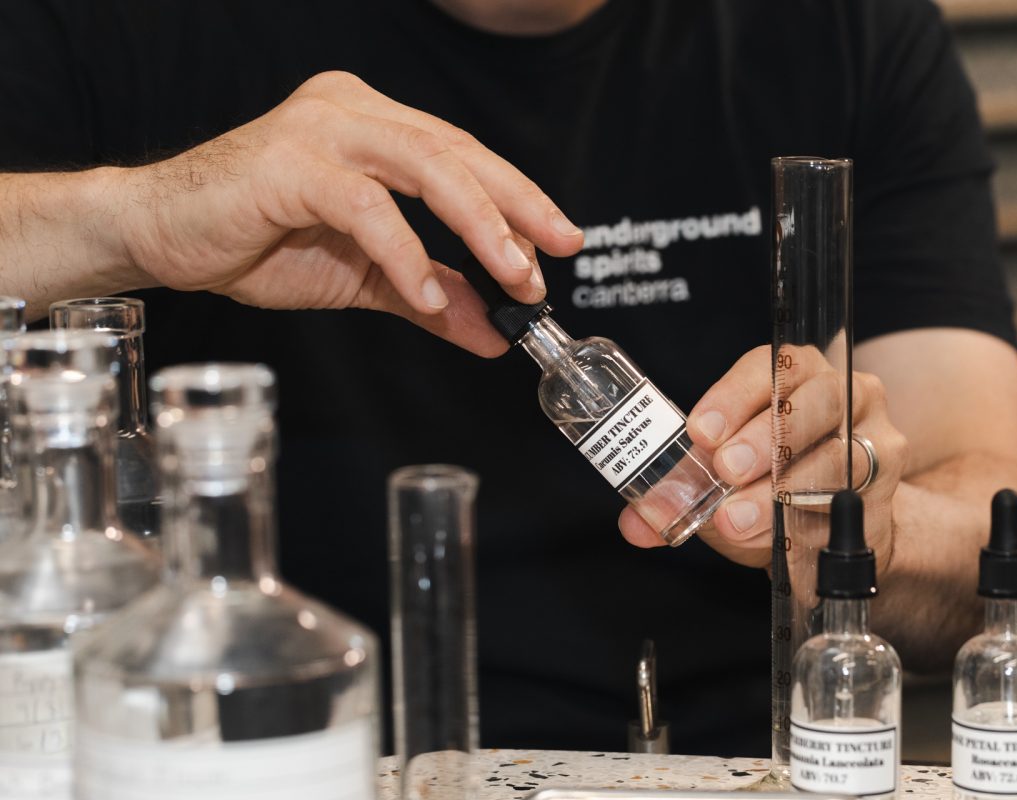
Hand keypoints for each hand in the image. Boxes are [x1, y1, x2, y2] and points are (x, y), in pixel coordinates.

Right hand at [113, 71, 583, 355]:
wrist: (160, 236)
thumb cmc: (257, 242)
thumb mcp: (364, 277)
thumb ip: (430, 296)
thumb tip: (493, 333)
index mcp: (375, 126)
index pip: (464, 156)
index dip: (517, 199)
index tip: (558, 244)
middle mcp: (353, 112)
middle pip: (458, 153)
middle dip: (516, 207)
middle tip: (554, 257)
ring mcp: (321, 130)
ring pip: (425, 166)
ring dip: (478, 225)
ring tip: (512, 277)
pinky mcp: (288, 164)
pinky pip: (366, 206)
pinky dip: (405, 252)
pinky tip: (426, 293)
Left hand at [617, 345, 909, 568]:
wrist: (836, 529)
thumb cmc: (771, 485)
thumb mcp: (720, 482)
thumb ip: (677, 494)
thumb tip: (636, 521)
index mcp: (796, 373)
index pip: (770, 366)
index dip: (733, 395)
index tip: (700, 432)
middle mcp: (844, 393)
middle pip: (815, 402)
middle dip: (767, 438)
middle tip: (726, 471)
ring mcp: (874, 440)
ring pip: (840, 457)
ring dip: (785, 489)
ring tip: (739, 519)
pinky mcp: (887, 493)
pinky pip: (853, 507)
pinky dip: (811, 527)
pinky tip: (781, 543)